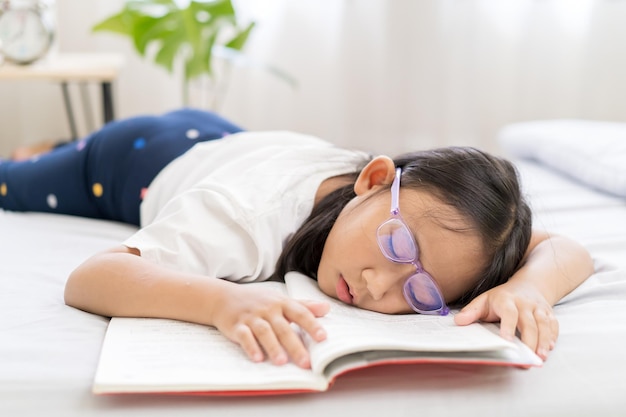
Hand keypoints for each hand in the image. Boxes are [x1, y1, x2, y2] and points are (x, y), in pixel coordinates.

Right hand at [210, 284, 328, 367]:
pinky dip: (251, 347)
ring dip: (273, 347)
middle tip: (306, 362)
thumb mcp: (281, 300)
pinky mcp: (237, 326)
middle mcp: (268, 309)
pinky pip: (244, 336)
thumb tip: (327, 308)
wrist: (224, 297)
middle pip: (283, 327)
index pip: (300, 313)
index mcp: (282, 303)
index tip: (323, 338)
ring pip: (264, 332)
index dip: (312, 325)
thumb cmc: (258, 301)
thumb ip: (304, 306)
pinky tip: (258, 358)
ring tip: (282, 362)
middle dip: (295, 345)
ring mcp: (252, 317)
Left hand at [453, 280, 558, 360]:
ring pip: (544, 325)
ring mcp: (539, 308)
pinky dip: (553, 337)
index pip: (509, 313)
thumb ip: (472, 312)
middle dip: (530, 340)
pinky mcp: (549, 314)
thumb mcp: (484, 300)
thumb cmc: (501, 298)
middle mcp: (525, 304)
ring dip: (544, 341)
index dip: (508, 326)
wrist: (527, 285)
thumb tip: (458, 321)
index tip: (506, 340)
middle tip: (527, 357)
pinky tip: (550, 348)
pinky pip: (554, 325)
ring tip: (540, 357)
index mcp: (506, 300)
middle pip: (529, 323)